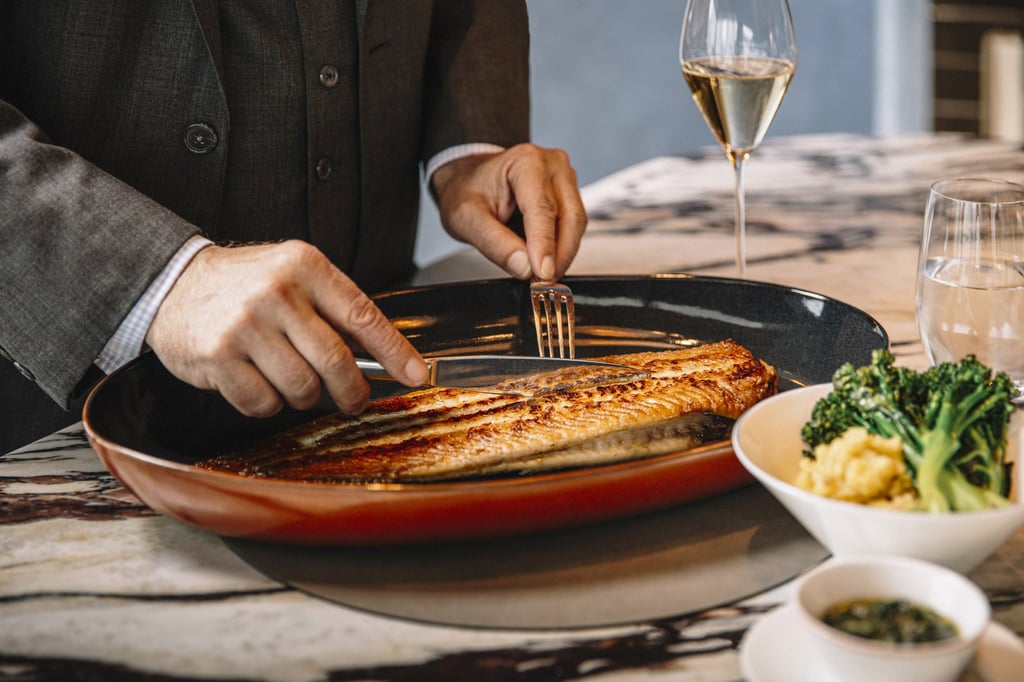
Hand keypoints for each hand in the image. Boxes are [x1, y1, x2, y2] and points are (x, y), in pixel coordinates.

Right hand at [145, 241, 428, 417]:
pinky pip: (263, 402)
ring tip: (291, 379)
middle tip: (354, 401)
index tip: (416, 375)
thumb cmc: (246, 284)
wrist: (171, 282)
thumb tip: (381, 357)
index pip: (362, 316)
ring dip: (304, 396)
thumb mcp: (293, 276)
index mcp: (305, 266)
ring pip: (301, 388)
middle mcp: (276, 292)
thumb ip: (333, 309)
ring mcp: (245, 325)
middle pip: (336, 361)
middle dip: (351, 391)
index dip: (394, 352)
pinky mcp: (217, 357)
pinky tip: (257, 381)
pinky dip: (267, 403)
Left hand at [431, 143, 586, 280]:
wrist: (469, 179)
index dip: (545, 245)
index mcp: (526, 162)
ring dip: (562, 254)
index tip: (543, 273)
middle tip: (543, 283)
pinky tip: (546, 262)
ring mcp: (564, 178)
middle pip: (570, 217)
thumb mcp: (466, 218)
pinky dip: (562, 248)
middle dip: (559, 255)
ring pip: (576, 224)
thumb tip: (525, 267)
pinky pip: (573, 226)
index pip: (542, 209)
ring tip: (541, 275)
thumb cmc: (467, 191)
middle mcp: (552, 165)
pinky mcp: (568, 194)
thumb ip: (495, 243)